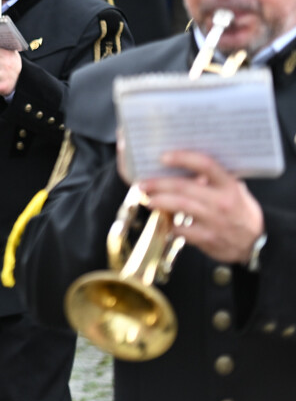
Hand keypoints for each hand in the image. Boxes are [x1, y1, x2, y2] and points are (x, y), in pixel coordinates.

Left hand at [139, 150, 264, 264]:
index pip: (206, 165)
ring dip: (159, 201)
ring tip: (147, 199)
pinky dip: (170, 225)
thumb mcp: (236, 191)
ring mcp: (214, 221)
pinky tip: (163, 221)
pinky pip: (182, 230)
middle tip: (143, 183)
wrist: (257, 244)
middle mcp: (221, 202)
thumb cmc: (240, 212)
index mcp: (229, 186)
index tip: (164, 157)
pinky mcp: (207, 239)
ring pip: (180, 206)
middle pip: (184, 187)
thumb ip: (215, 180)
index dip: (183, 158)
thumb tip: (186, 167)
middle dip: (159, 184)